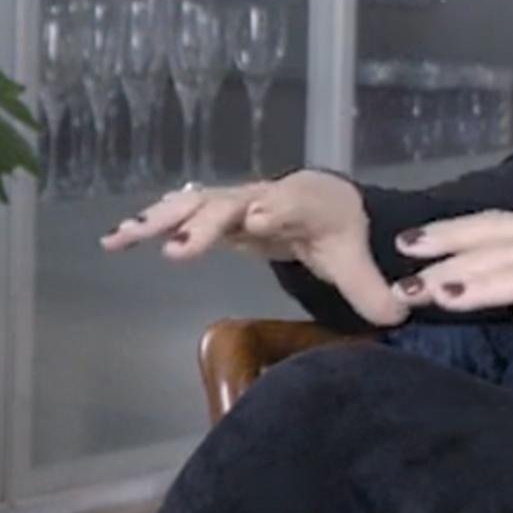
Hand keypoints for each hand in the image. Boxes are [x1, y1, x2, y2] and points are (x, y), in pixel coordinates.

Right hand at [99, 171, 409, 326]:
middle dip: (203, 225)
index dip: (272, 210)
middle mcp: (261, 197)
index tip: (256, 218)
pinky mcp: (212, 215)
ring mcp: (232, 203)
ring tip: (119, 239)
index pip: (287, 205)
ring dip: (156, 221)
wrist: (325, 201)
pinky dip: (146, 225)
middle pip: (227, 205)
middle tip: (176, 251)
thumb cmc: (340, 230)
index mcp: (302, 205)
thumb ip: (374, 290)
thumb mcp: (358, 261)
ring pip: (191, 206)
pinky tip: (114, 240)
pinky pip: (176, 216)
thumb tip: (398, 315)